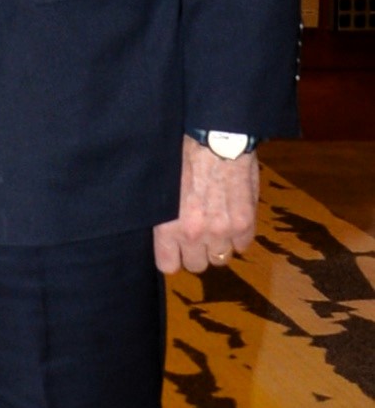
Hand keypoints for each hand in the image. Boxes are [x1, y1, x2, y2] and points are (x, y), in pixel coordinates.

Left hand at [153, 136, 257, 274]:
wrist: (215, 141)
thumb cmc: (183, 158)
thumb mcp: (163, 191)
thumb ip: (167, 219)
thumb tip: (169, 236)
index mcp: (168, 227)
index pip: (169, 266)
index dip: (174, 257)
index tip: (177, 249)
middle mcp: (195, 235)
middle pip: (197, 265)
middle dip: (197, 252)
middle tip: (198, 235)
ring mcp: (222, 231)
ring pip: (221, 258)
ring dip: (219, 245)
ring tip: (216, 226)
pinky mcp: (245, 223)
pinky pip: (243, 245)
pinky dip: (239, 236)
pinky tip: (233, 218)